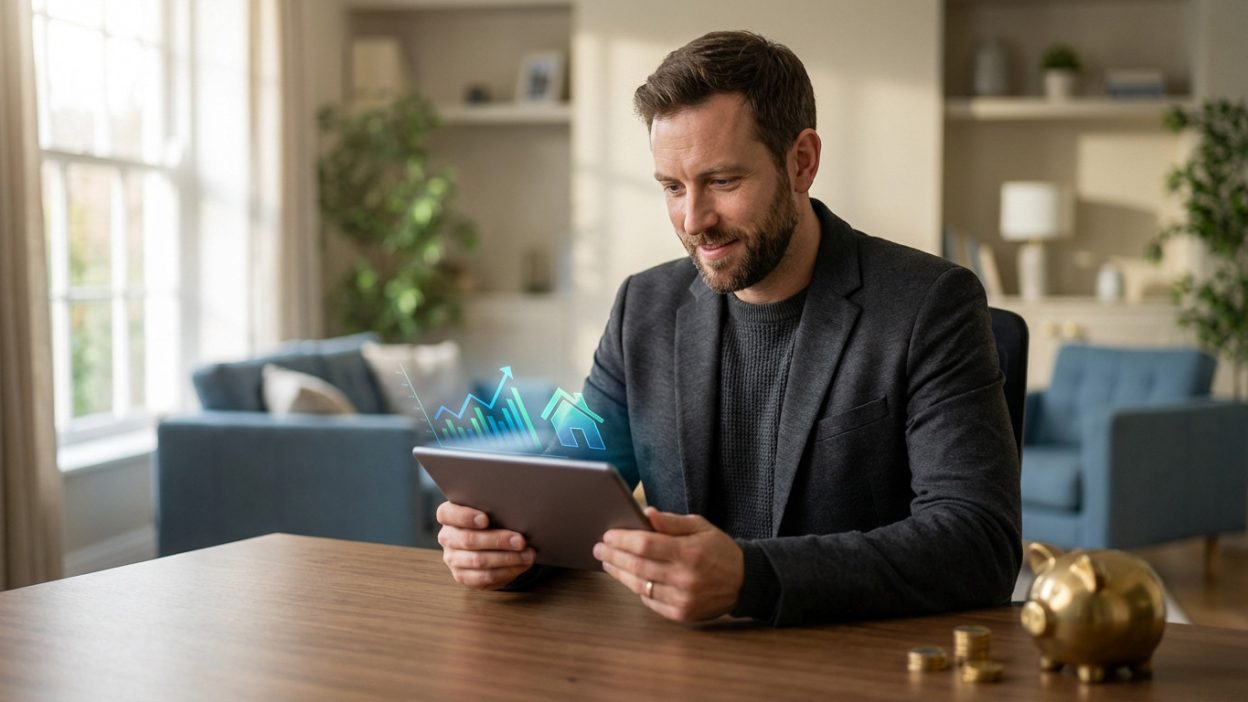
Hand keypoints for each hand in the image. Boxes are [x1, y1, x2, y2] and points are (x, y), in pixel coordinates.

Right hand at [436, 501, 534, 589]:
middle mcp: (447, 537)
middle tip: (520, 540)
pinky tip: (521, 565)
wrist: (491, 543)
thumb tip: (519, 516)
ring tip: (527, 555)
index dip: (465, 517)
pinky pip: (484, 577)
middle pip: (468, 539)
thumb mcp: (492, 510)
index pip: (446, 514)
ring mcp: (452, 558)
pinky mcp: (462, 576)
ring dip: (507, 558)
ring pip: (478, 561)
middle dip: (497, 540)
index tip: (485, 519)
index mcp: (449, 515)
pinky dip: (506, 571)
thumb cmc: (492, 519)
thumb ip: (497, 509)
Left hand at [592, 507, 743, 622]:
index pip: (645, 544)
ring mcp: (682, 599)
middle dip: (613, 556)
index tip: (608, 534)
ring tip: (608, 563)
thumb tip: (645, 513)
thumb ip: (672, 522)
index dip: (622, 539)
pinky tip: (629, 578)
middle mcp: (685, 577)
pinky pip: (650, 602)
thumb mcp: (700, 526)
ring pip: (640, 586)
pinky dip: (637, 589)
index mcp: (689, 552)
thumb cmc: (719, 550)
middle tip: (599, 549)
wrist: (744, 582)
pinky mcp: (681, 614)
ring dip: (619, 574)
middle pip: (637, 566)